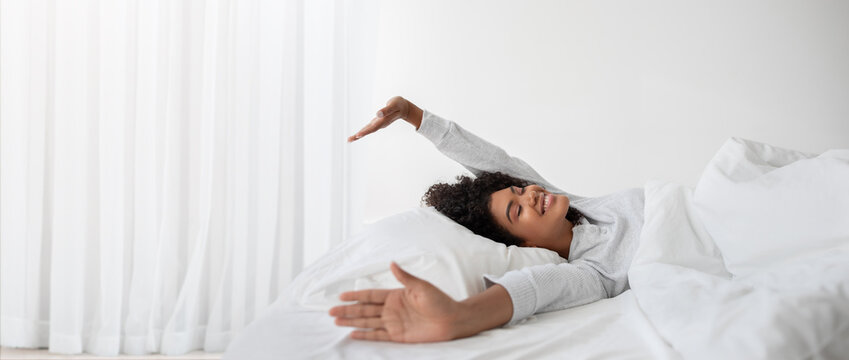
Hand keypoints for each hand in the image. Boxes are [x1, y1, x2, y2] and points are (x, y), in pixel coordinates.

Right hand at [329, 262, 460, 342]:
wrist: (452, 319)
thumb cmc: (440, 300)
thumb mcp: (421, 286)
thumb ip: (404, 277)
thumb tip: (391, 262)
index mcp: (395, 295)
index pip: (370, 295)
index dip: (355, 295)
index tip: (340, 295)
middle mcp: (391, 309)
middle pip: (364, 309)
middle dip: (347, 310)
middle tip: (330, 311)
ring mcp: (393, 323)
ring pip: (367, 322)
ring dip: (352, 321)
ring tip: (336, 321)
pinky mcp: (398, 336)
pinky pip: (378, 335)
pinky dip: (365, 335)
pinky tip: (353, 334)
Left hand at [347, 96, 422, 141]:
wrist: (404, 108)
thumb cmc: (399, 104)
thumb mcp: (393, 105)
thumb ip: (386, 110)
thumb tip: (377, 114)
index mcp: (383, 120)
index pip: (373, 127)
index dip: (365, 131)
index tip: (358, 135)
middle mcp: (380, 124)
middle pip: (368, 131)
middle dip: (359, 135)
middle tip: (349, 140)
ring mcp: (379, 123)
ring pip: (368, 130)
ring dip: (359, 134)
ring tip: (350, 139)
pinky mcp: (378, 121)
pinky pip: (369, 127)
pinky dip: (363, 131)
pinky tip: (358, 134)